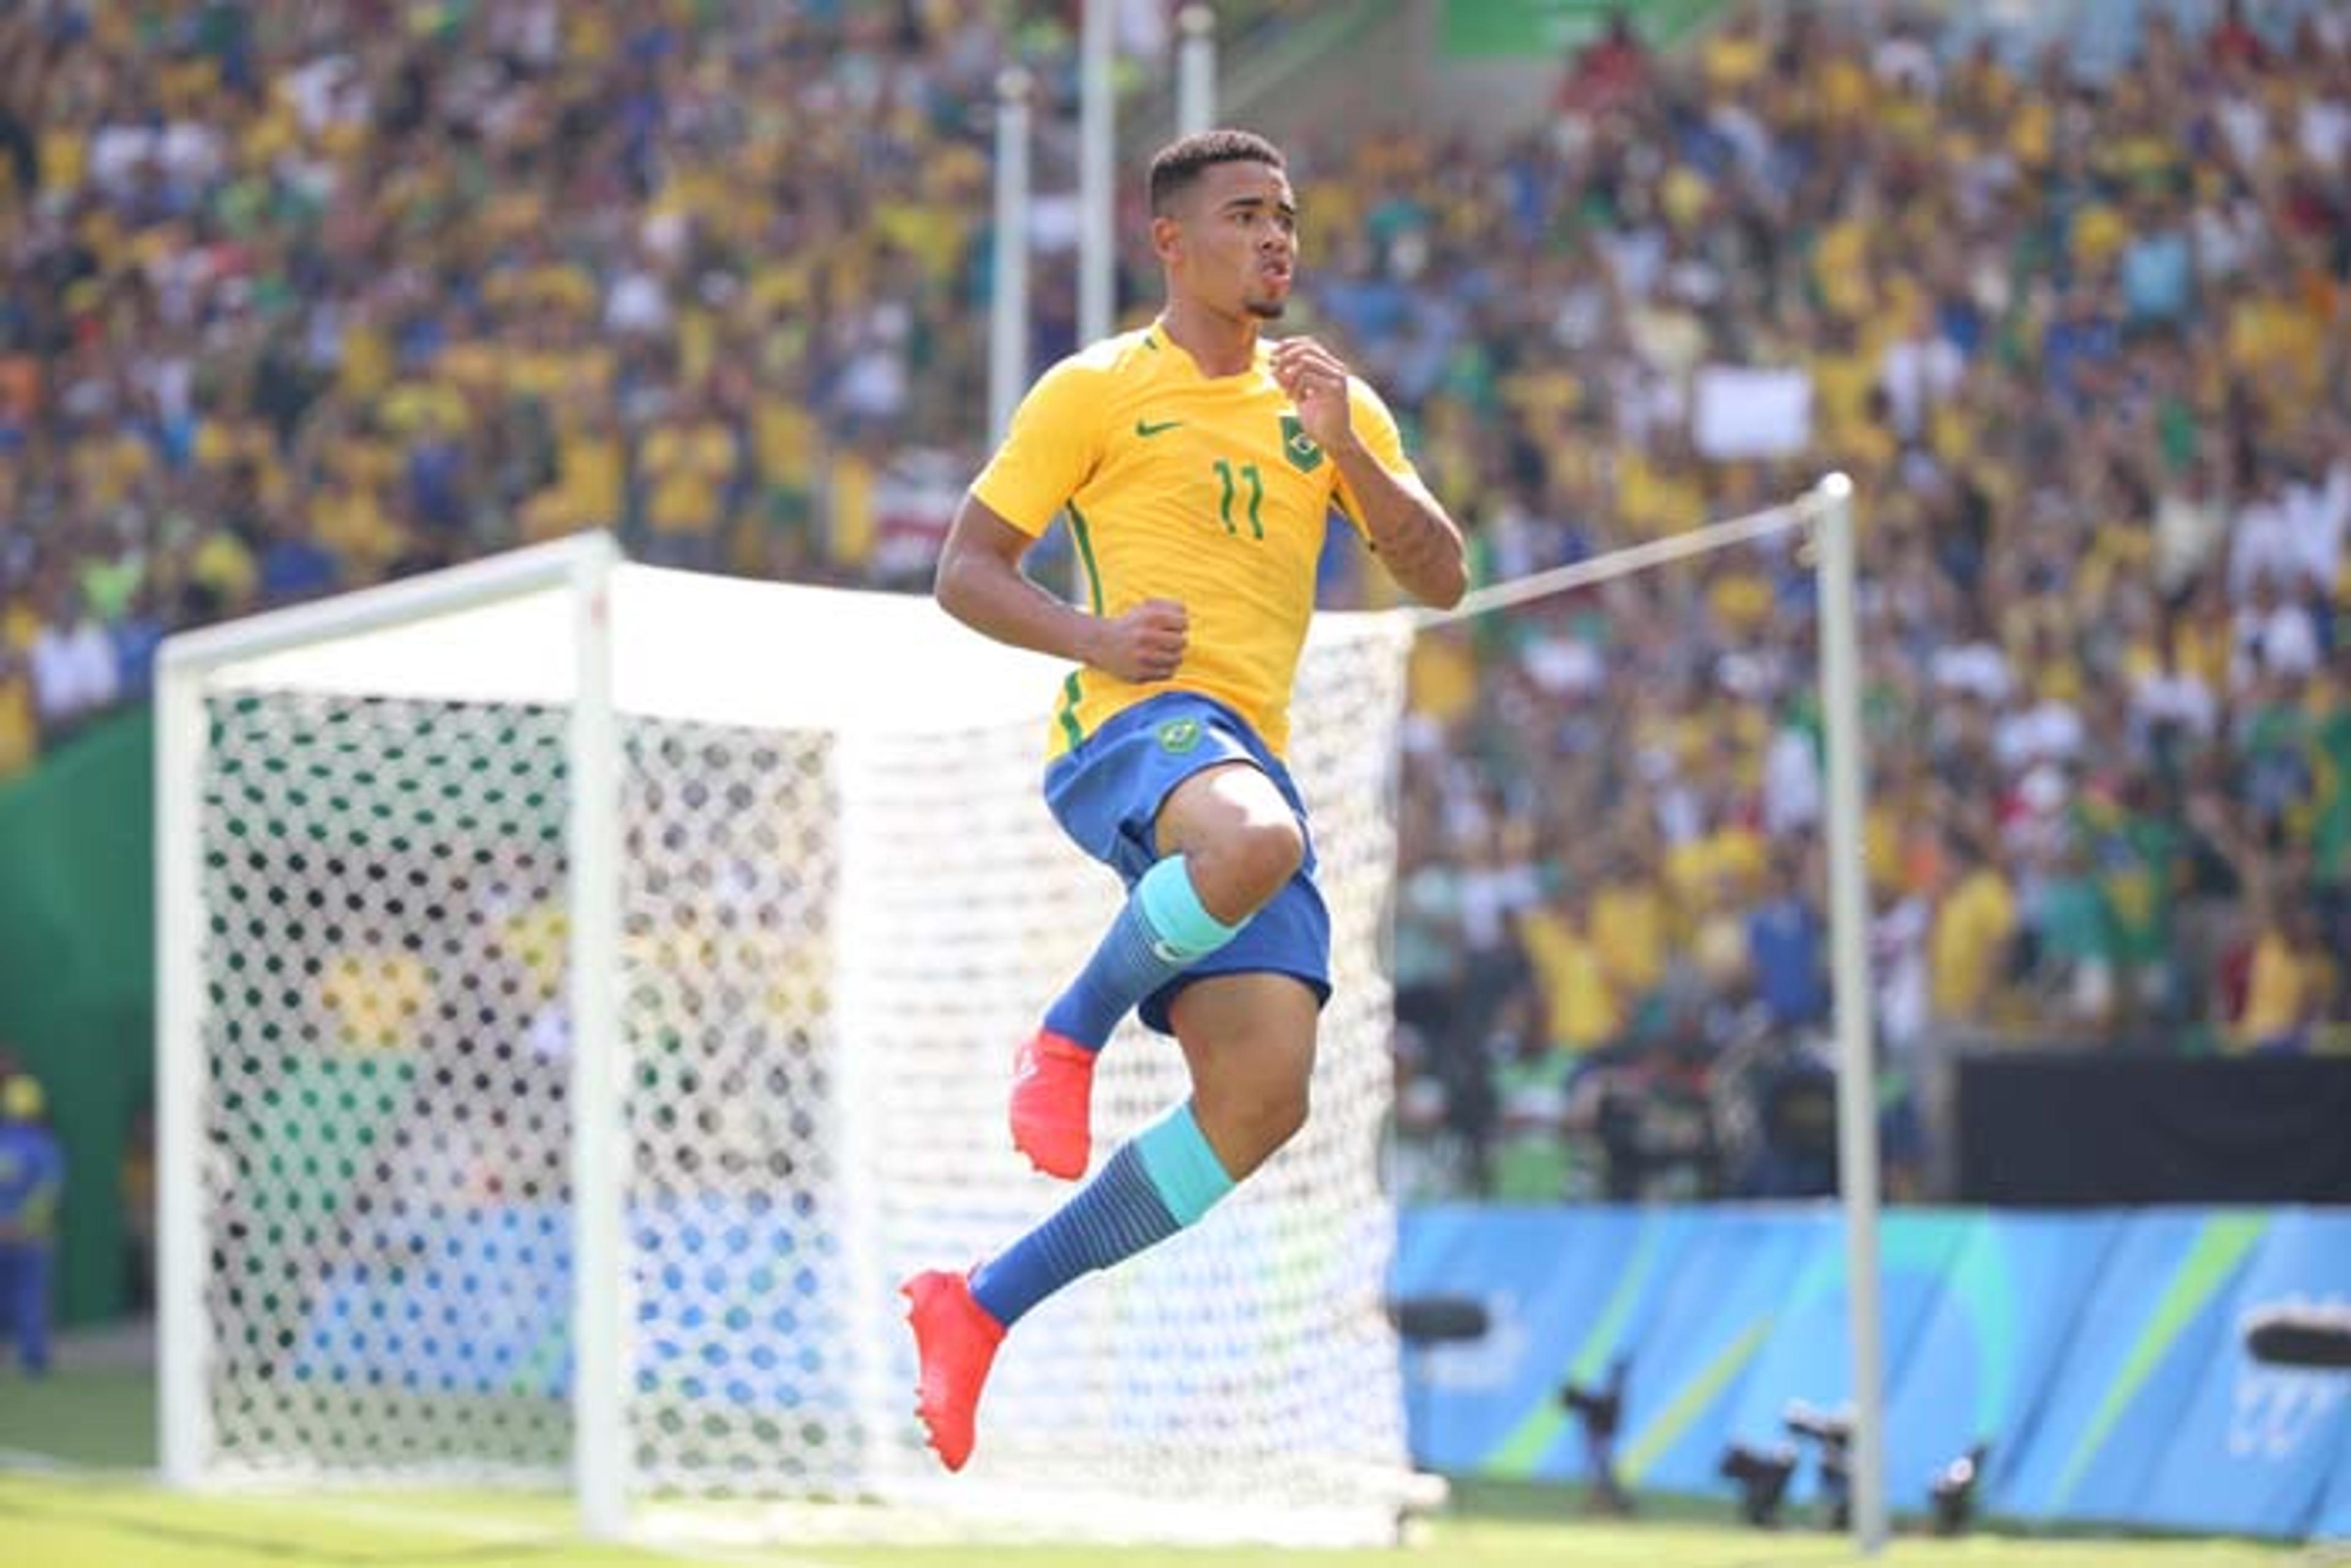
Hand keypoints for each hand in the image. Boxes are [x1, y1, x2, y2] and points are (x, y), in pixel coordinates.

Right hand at [1087, 597, 1187, 682]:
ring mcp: (1142, 657)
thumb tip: (1186, 614)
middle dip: (1177, 641)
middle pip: (1182, 642)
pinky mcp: (1140, 673)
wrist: (1101, 643)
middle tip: (1168, 640)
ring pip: (1177, 659)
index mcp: (1149, 618)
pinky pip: (1167, 673)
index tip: (1172, 626)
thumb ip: (1170, 606)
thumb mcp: (1146, 607)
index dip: (1179, 624)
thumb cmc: (1130, 624)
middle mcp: (1146, 637)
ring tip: (1163, 652)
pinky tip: (1157, 662)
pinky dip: (1166, 668)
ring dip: (1173, 656)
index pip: (1183, 622)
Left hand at [1269, 336, 1353, 452]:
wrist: (1334, 440)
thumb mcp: (1298, 395)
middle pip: (1306, 348)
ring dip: (1289, 375)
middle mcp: (1336, 368)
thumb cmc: (1317, 420)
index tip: (1274, 356)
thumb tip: (1273, 366)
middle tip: (1274, 371)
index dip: (1289, 344)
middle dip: (1285, 357)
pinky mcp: (1335, 389)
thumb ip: (1288, 380)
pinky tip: (1295, 399)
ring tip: (1287, 392)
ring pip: (1305, 360)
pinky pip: (1307, 377)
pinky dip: (1295, 386)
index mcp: (1330, 366)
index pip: (1309, 343)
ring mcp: (1337, 377)